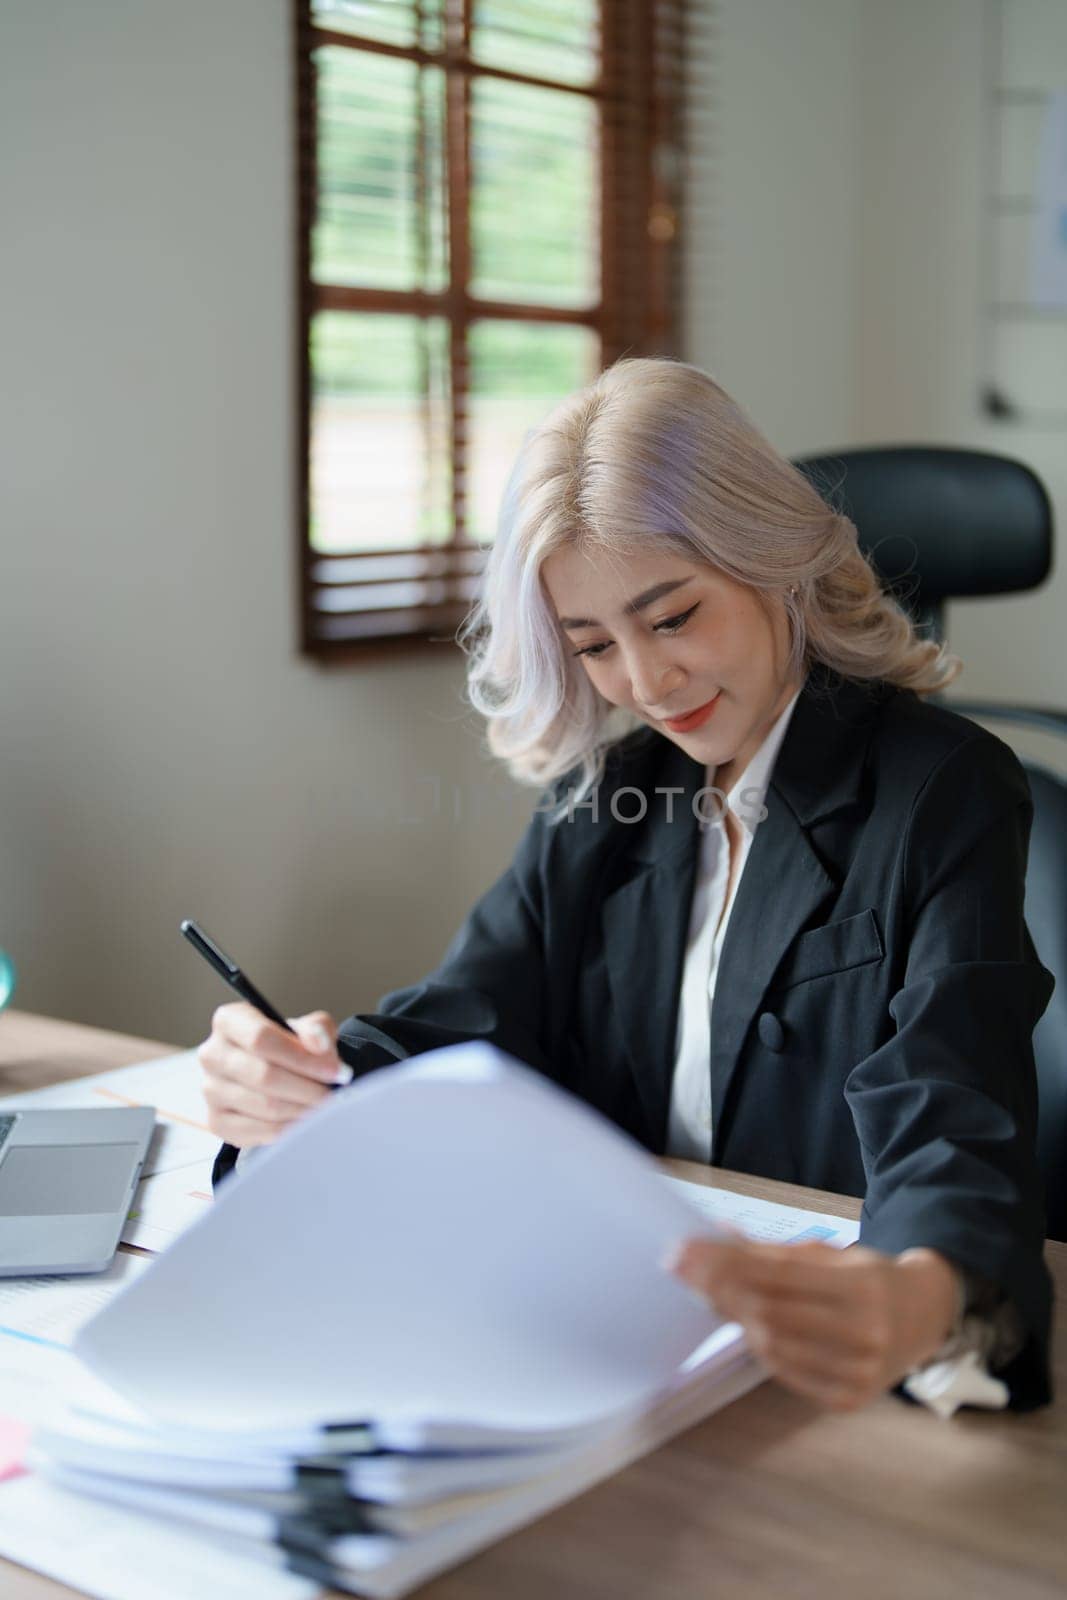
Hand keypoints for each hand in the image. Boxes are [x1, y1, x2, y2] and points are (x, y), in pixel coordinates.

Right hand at [197, 1003, 350, 1147]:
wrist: (276, 1073)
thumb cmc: (290, 1047)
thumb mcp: (308, 1029)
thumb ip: (317, 1030)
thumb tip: (319, 1044)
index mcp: (229, 1021)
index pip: (262, 1039)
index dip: (302, 1057)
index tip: (335, 1071)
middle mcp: (212, 1054)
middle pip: (264, 1076)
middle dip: (308, 1088)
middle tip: (334, 1095)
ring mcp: (211, 1090)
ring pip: (265, 1106)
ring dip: (302, 1110)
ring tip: (324, 1107)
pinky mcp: (217, 1121)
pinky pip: (260, 1131)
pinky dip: (290, 1129)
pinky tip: (306, 1122)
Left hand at [670, 1237, 958, 1411]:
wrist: (925, 1318)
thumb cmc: (870, 1278)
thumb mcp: (831, 1254)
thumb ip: (774, 1253)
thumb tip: (716, 1239)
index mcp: (862, 1287)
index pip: (780, 1275)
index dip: (728, 1264)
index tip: (686, 1252)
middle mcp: (865, 1333)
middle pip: (772, 1313)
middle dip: (719, 1289)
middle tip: (681, 1269)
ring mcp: (859, 1373)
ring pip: (773, 1347)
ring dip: (734, 1318)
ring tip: (706, 1293)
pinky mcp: (849, 1400)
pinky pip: (787, 1375)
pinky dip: (759, 1348)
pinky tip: (744, 1326)